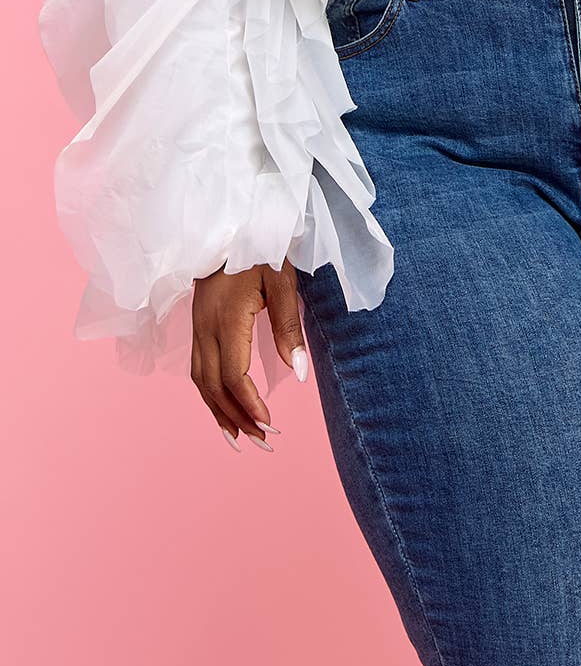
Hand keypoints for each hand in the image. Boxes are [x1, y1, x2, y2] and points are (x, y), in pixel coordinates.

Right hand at [190, 257, 307, 452]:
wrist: (228, 224)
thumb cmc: (260, 249)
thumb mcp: (282, 283)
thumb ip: (288, 328)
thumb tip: (299, 374)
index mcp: (226, 320)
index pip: (233, 376)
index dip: (250, 405)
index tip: (270, 424)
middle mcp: (204, 329)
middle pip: (214, 387)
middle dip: (237, 418)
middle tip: (263, 442)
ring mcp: (197, 328)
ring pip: (201, 383)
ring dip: (220, 413)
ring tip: (243, 438)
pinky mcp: (197, 326)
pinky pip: (198, 370)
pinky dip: (209, 396)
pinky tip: (223, 412)